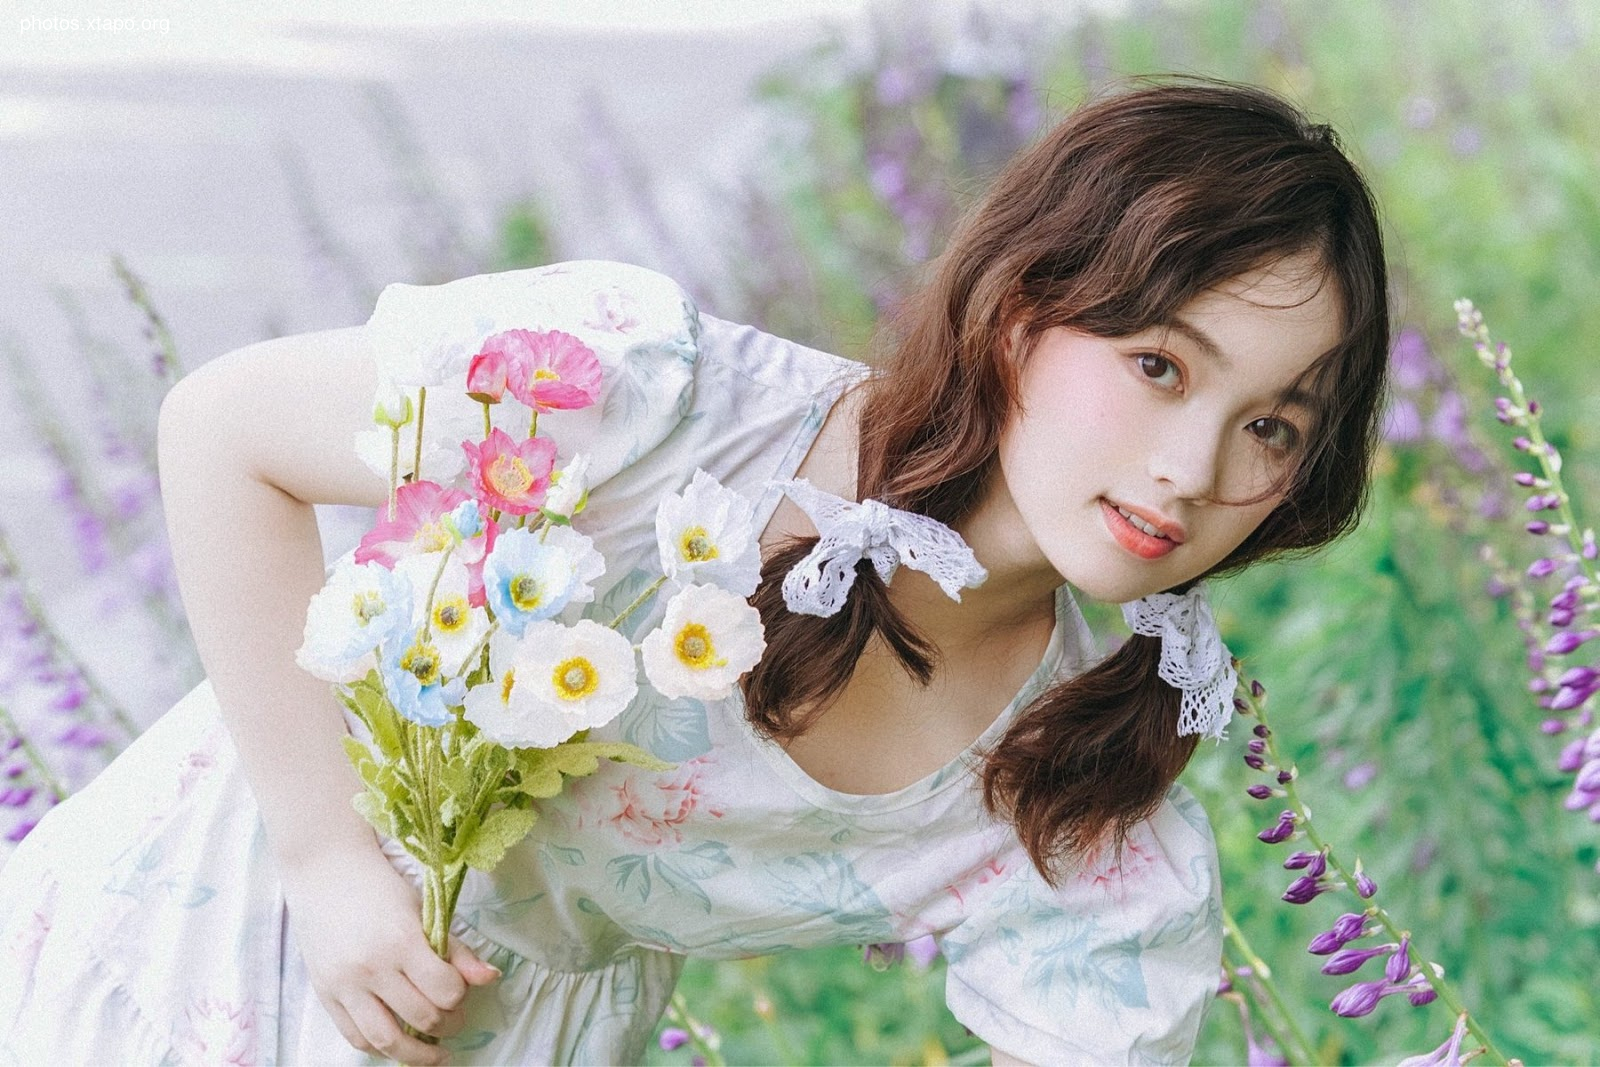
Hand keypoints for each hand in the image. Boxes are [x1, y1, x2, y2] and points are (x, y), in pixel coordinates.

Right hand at [280, 847, 501, 1065]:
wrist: (325, 873)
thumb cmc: (380, 888)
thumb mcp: (423, 910)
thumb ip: (456, 949)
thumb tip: (491, 978)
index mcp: (401, 940)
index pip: (445, 990)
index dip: (461, 996)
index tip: (462, 990)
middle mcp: (371, 967)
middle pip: (421, 1017)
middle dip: (448, 1024)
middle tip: (456, 1018)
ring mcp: (345, 985)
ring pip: (386, 1040)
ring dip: (417, 1055)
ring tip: (435, 1056)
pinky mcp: (325, 995)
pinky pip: (355, 1037)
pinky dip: (380, 1049)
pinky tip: (399, 1045)